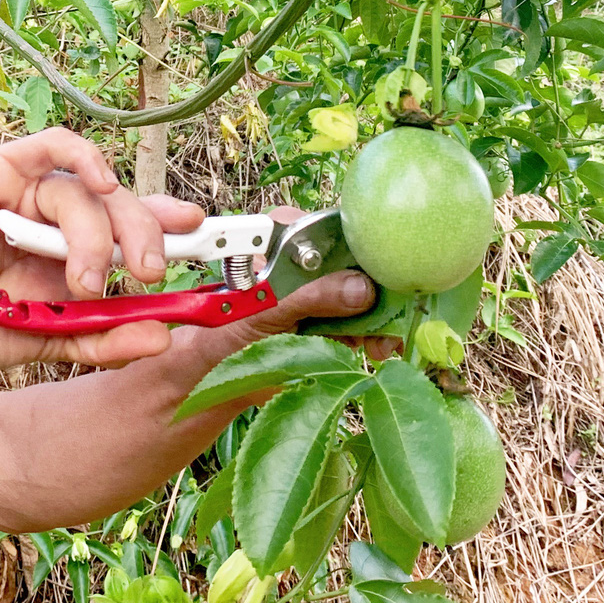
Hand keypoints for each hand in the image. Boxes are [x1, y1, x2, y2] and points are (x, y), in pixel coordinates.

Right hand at [0, 128, 204, 371]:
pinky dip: (85, 156)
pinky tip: (103, 183)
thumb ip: (105, 339)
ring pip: (90, 193)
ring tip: (84, 282)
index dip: (176, 228)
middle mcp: (61, 213)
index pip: (138, 224)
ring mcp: (32, 188)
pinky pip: (54, 145)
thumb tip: (164, 338)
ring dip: (98, 238)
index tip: (210, 242)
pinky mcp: (3, 170)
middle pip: (126, 206)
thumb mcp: (54, 338)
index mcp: (77, 245)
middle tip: (151, 275)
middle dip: (147, 238)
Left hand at [169, 206, 399, 377]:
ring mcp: (319, 291)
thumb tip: (360, 288)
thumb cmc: (220, 331)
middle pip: (354, 262)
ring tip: (384, 340)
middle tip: (394, 310)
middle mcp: (305, 260)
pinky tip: (378, 348)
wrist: (209, 373)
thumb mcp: (261, 309)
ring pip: (362, 294)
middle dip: (376, 286)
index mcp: (283, 238)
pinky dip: (371, 335)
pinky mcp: (327, 321)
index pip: (331, 229)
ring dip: (379, 316)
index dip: (361, 246)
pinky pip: (359, 322)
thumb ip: (307, 295)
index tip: (386, 269)